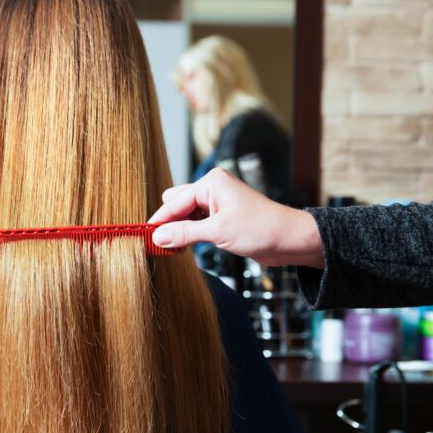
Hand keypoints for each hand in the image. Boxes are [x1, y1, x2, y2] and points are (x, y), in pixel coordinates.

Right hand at [148, 168, 325, 268]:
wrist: (289, 240)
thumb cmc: (261, 229)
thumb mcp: (217, 232)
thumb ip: (185, 234)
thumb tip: (158, 237)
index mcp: (212, 183)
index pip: (175, 202)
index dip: (159, 221)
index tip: (144, 237)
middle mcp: (213, 189)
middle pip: (177, 204)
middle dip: (168, 224)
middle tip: (158, 245)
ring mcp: (218, 203)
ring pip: (186, 215)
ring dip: (179, 231)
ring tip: (171, 249)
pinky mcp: (223, 217)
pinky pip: (197, 223)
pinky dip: (189, 234)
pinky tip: (184, 247)